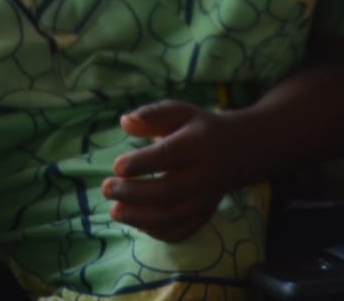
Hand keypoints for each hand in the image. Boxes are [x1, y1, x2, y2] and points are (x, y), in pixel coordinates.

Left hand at [102, 100, 238, 243]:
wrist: (237, 151)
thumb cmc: (197, 128)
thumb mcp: (179, 112)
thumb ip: (152, 114)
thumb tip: (124, 121)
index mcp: (198, 144)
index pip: (169, 156)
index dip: (141, 163)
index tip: (117, 165)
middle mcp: (204, 175)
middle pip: (167, 191)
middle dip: (133, 193)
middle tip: (106, 188)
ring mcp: (204, 200)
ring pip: (171, 217)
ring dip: (138, 217)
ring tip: (114, 210)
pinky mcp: (202, 216)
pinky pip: (178, 231)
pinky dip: (155, 231)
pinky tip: (137, 221)